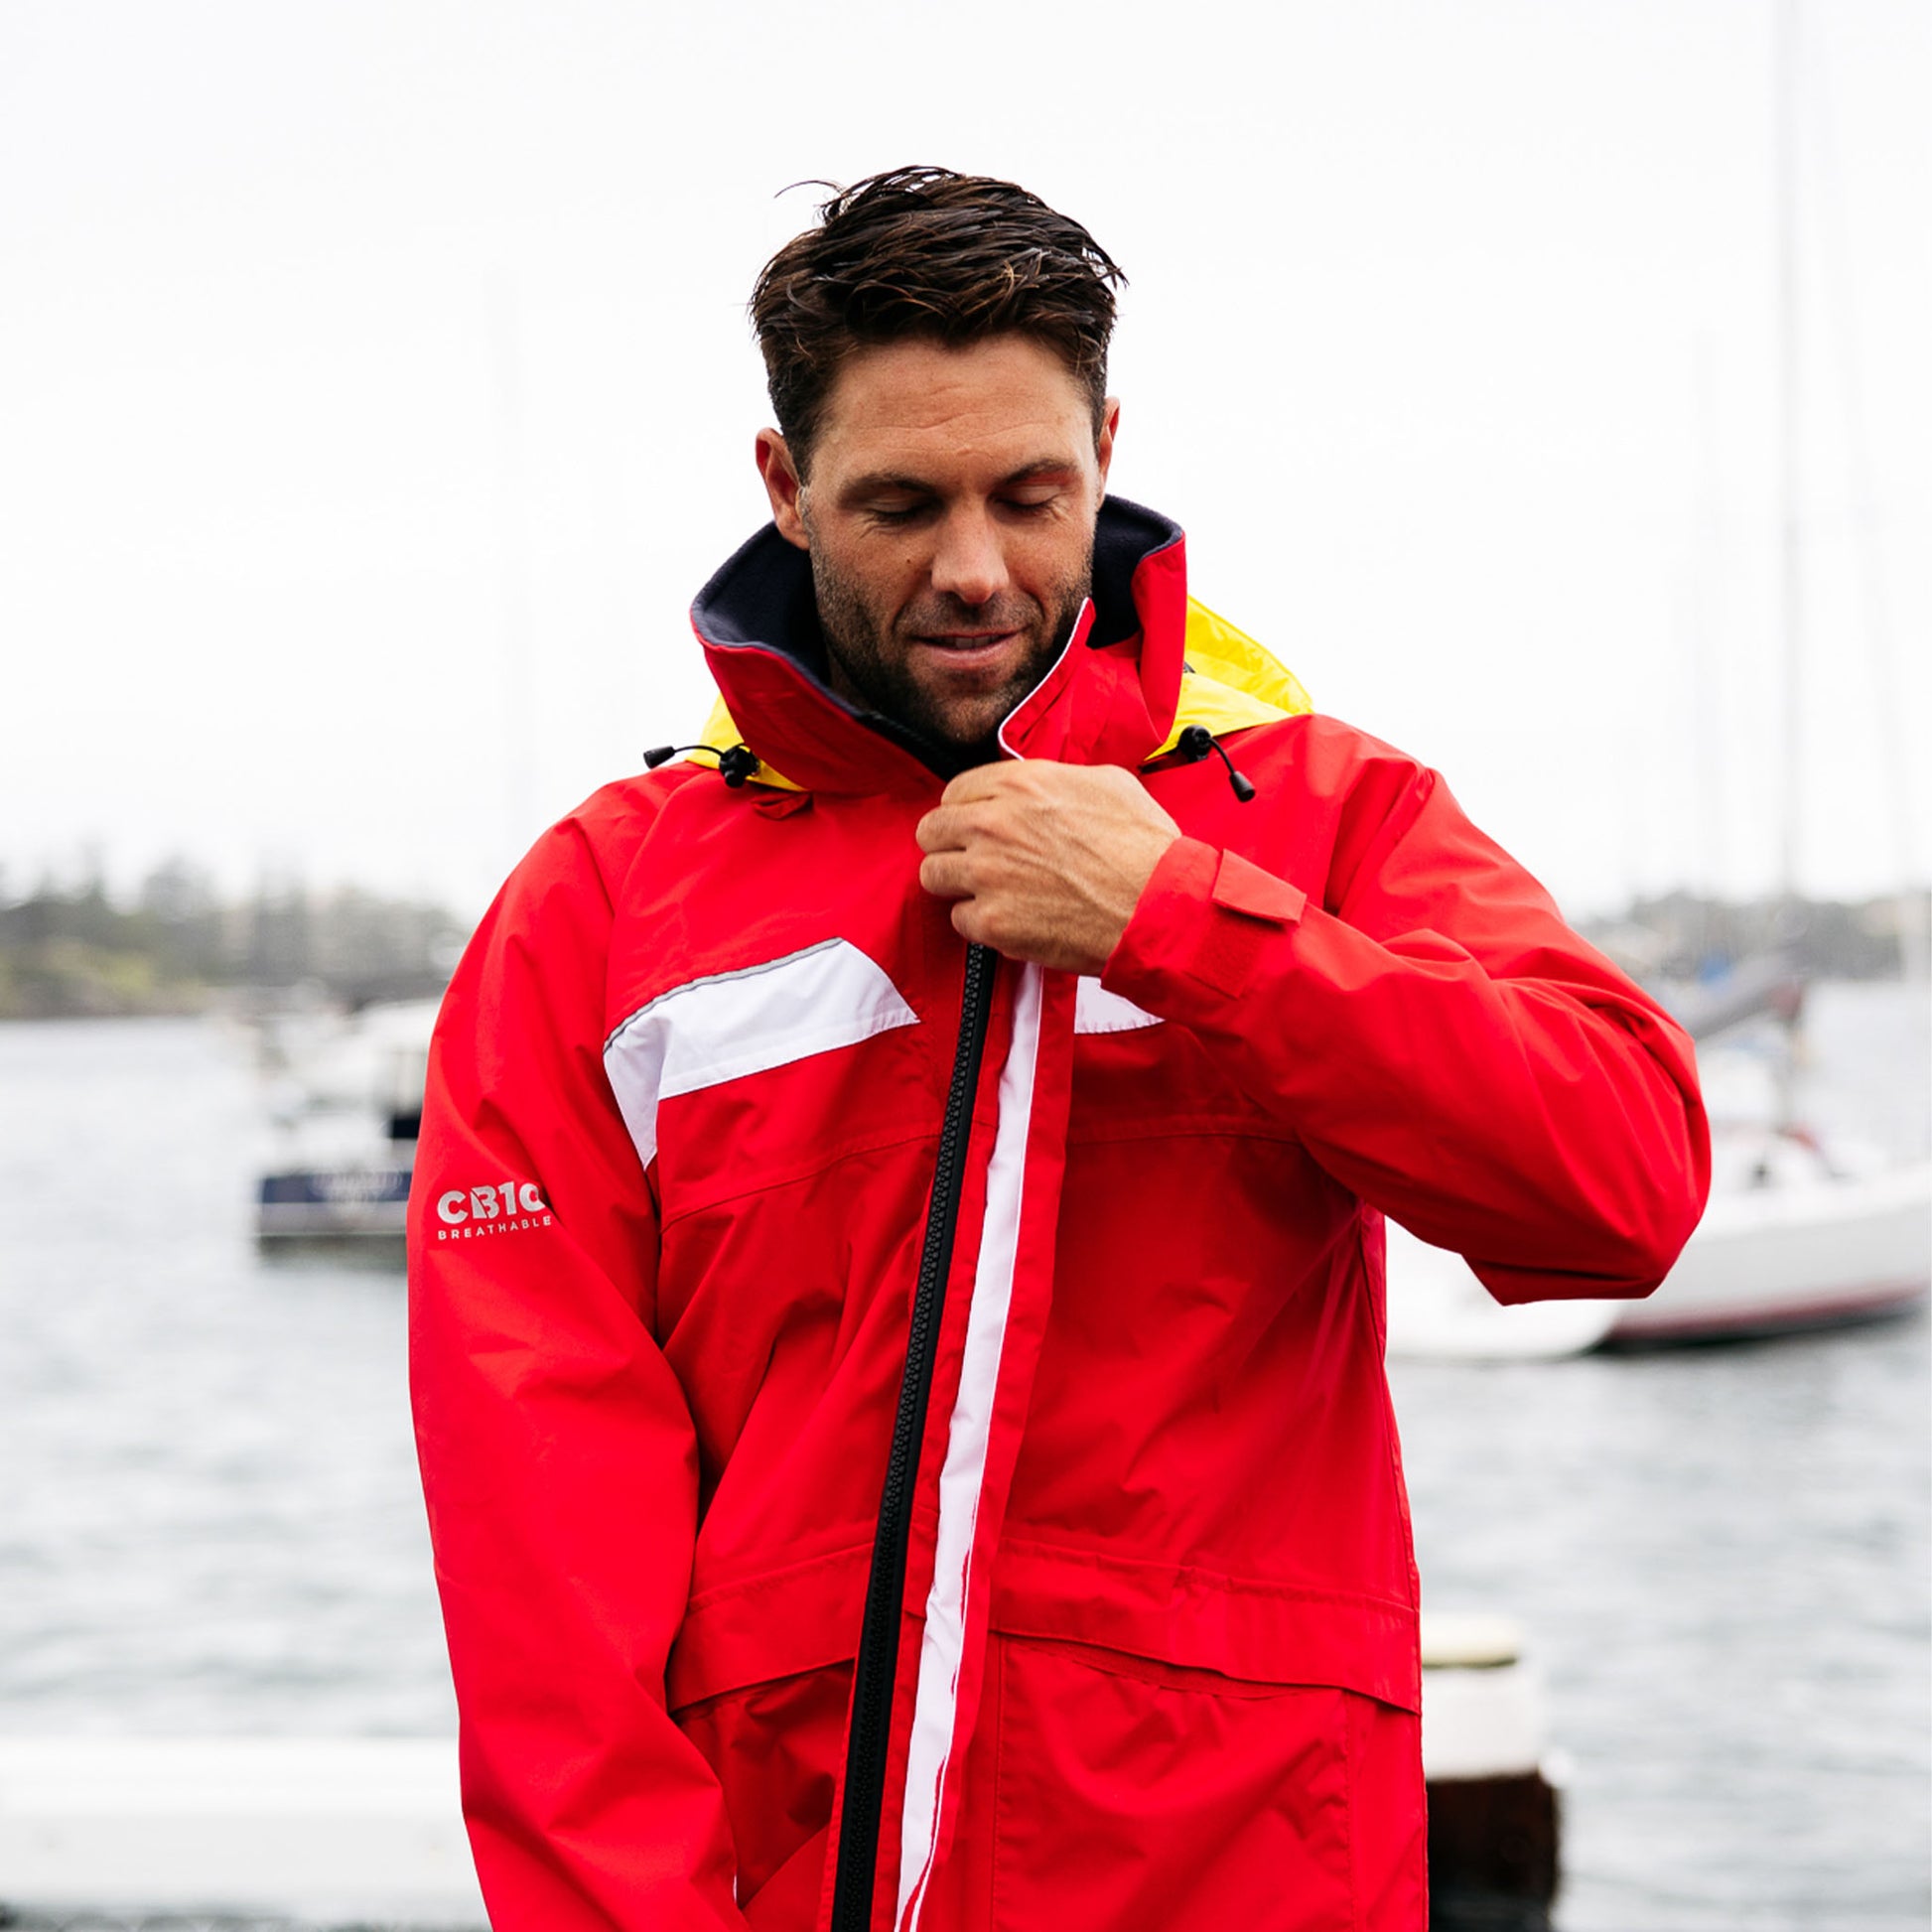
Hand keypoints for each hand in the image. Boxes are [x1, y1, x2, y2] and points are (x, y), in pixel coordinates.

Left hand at [915, 761, 1180, 972]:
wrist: (1159, 907)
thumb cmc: (1144, 849)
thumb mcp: (1108, 784)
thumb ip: (1059, 779)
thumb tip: (1044, 787)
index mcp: (1020, 785)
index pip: (954, 791)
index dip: (965, 811)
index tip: (975, 826)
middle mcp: (994, 824)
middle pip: (931, 831)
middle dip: (949, 845)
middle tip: (971, 859)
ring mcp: (988, 873)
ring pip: (934, 875)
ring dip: (957, 884)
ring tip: (989, 892)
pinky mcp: (992, 920)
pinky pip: (959, 919)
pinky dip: (981, 923)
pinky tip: (1011, 918)